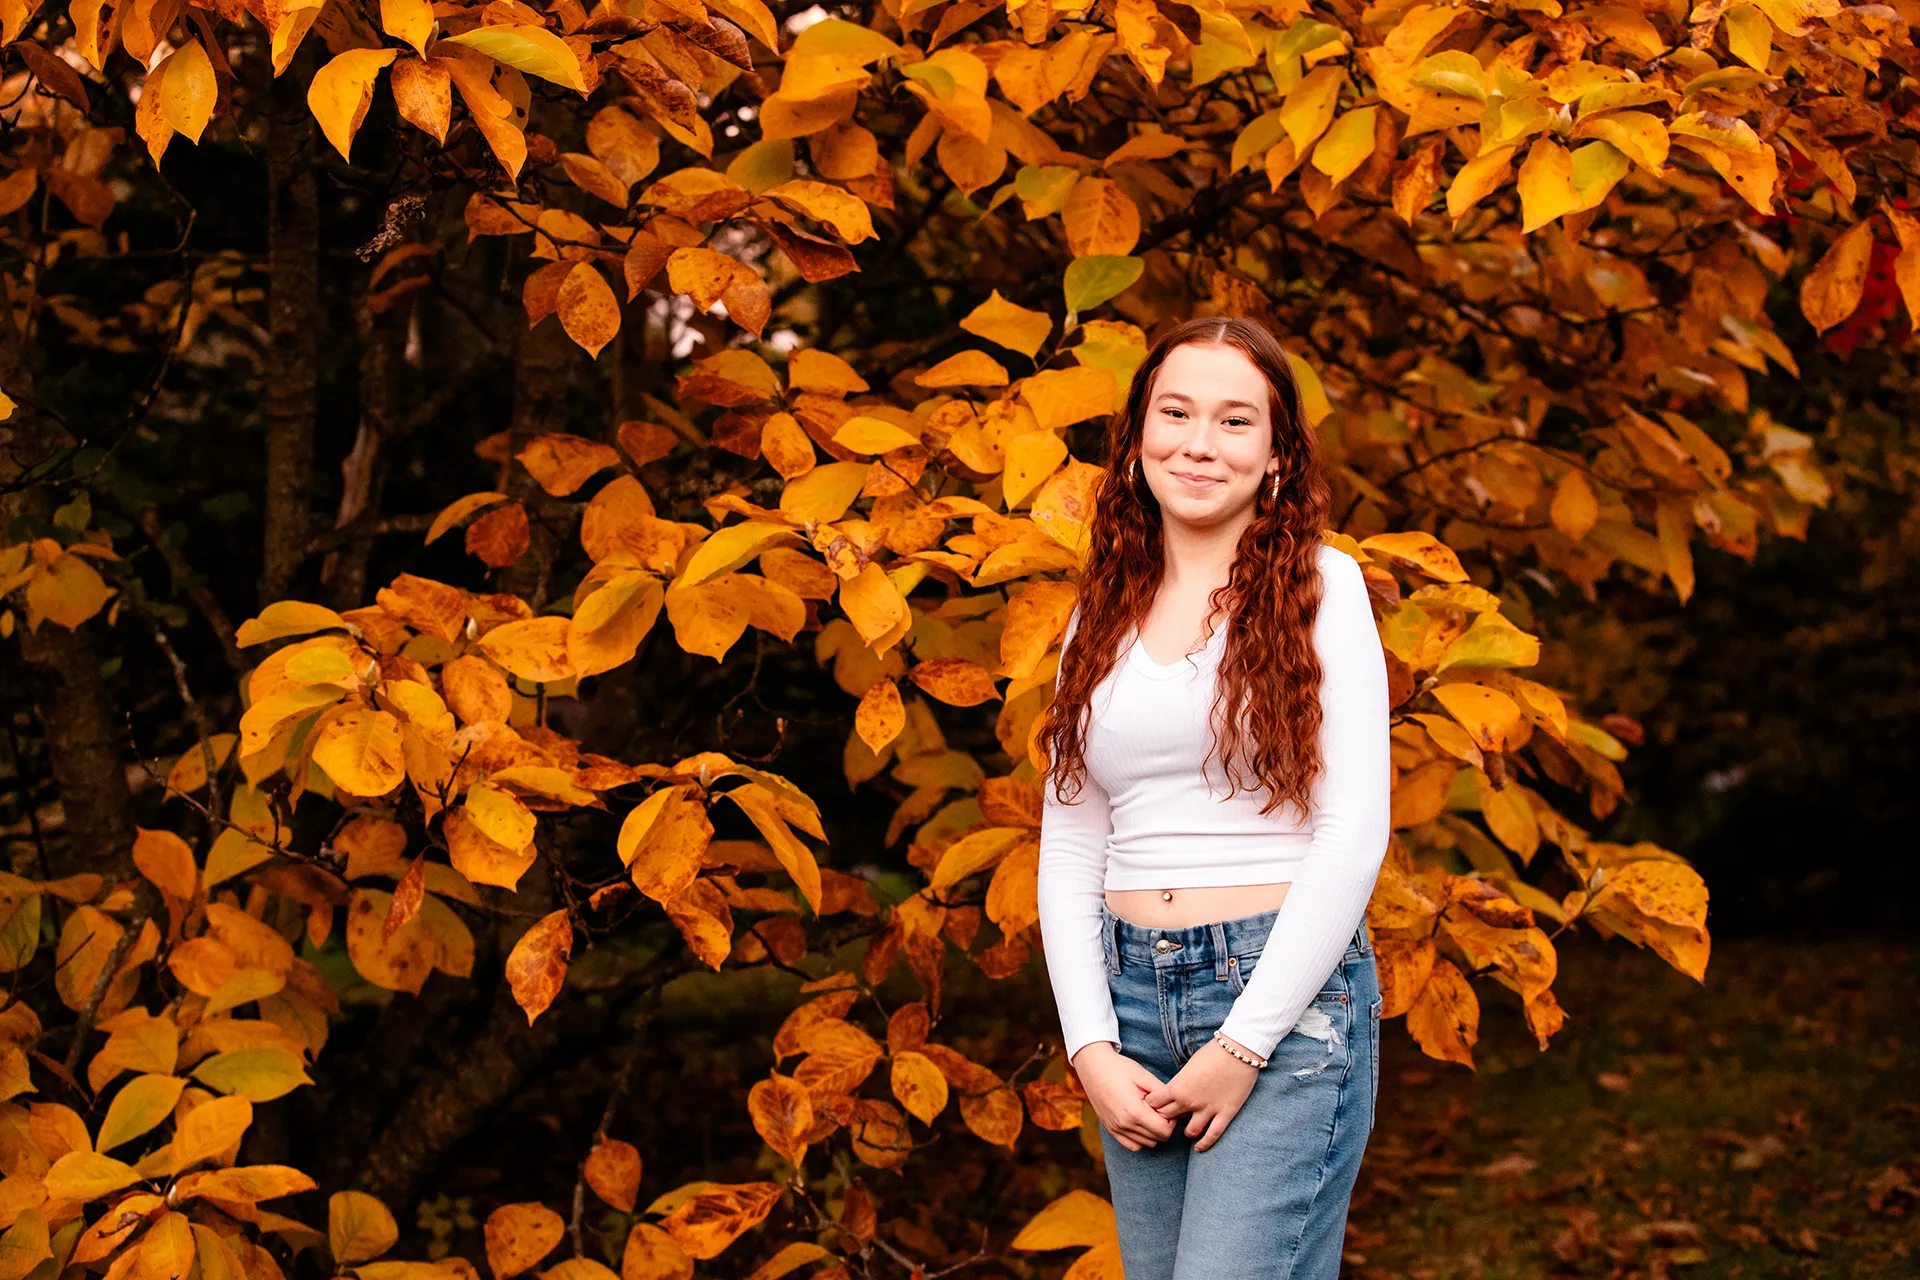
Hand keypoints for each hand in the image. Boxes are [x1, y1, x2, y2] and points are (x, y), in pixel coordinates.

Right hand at [1070, 1042, 1176, 1151]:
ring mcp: (1116, 1129)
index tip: (1166, 1107)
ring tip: (1149, 1113)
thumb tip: (1175, 1107)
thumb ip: (1162, 1093)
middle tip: (1159, 1108)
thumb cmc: (1120, 1068)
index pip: (1165, 1131)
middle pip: (1158, 1139)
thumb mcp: (1144, 1076)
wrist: (1093, 1067)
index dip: (1171, 1120)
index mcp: (1135, 1112)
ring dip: (1153, 1132)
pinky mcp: (1111, 1129)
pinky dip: (1141, 1138)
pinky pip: (1133, 1146)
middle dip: (1163, 1125)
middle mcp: (1124, 1124)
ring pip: (1147, 1144)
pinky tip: (1141, 1123)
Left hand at [1142, 1036, 1259, 1152]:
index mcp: (1177, 1087)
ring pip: (1190, 1131)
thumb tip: (1175, 1093)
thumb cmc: (1212, 1054)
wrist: (1238, 1051)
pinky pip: (1212, 1135)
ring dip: (1185, 1132)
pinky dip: (1204, 1144)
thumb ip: (1180, 1082)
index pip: (1155, 1104)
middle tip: (1169, 1120)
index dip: (1153, 1105)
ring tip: (1186, 1130)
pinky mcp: (1225, 1114)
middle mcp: (1189, 1102)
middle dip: (1166, 1119)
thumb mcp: (1188, 1066)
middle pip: (1169, 1118)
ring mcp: (1208, 1110)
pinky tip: (1199, 1148)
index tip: (1156, 1106)